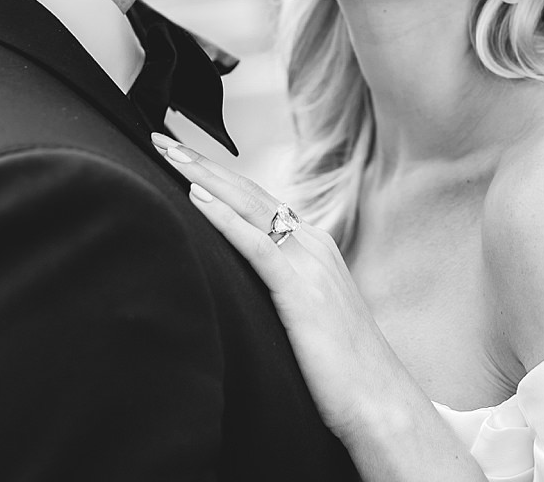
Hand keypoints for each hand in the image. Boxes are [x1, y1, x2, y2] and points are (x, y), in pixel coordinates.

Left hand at [151, 133, 416, 440]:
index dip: (218, 177)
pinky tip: (196, 198)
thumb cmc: (344, 372)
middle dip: (203, 164)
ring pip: (250, 207)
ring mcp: (310, 264)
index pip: (258, 202)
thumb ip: (281, 294)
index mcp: (314, 249)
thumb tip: (243, 290)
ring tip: (169, 153)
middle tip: (162, 140)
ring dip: (205, 177)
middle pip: (249, 193)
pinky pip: (256, 245)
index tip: (181, 158)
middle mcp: (313, 245)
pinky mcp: (301, 291)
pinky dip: (224, 218)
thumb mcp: (308, 320)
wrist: (381, 403)